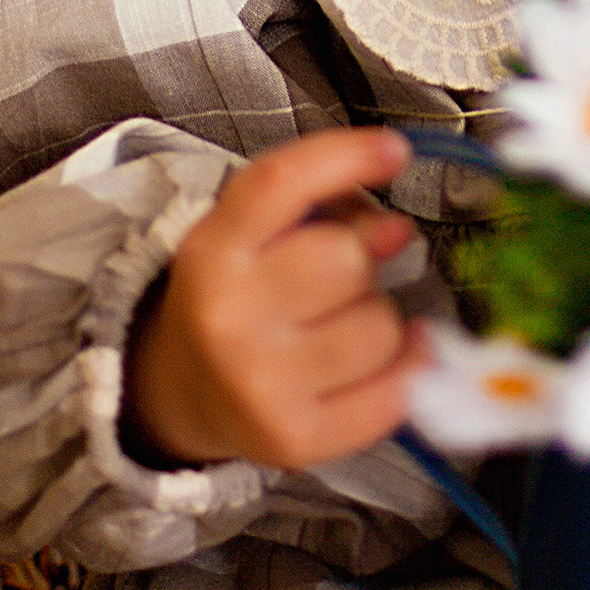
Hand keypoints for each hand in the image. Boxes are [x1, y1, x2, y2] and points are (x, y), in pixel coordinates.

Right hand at [123, 127, 423, 471]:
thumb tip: (396, 229)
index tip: (394, 150)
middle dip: (362, 258)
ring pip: (381, 326)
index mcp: (213, 250)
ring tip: (345, 325)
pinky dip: (407, 369)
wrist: (183, 391)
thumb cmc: (237, 297)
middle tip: (344, 275)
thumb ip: (322, 207)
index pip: (283, 183)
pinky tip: (386, 360)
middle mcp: (228, 317)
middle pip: (347, 257)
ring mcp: (260, 384)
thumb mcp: (252, 234)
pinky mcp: (296, 439)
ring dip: (380, 319)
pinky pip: (394, 392)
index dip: (347, 156)